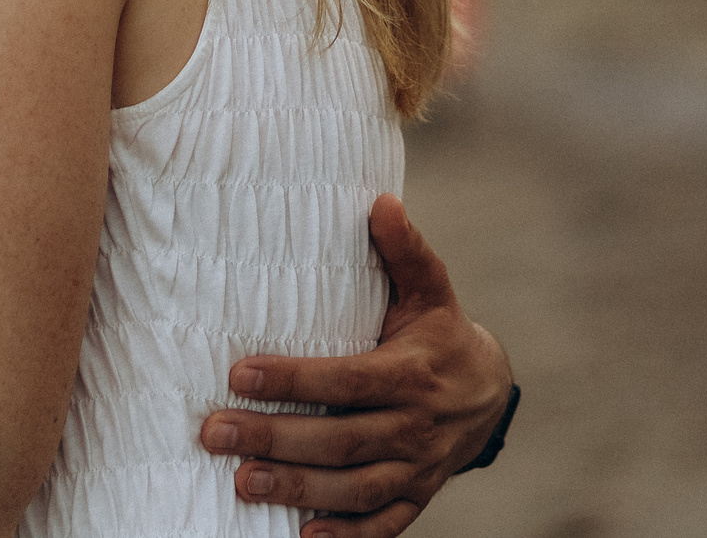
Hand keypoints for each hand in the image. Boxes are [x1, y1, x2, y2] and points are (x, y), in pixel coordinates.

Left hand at [199, 195, 512, 537]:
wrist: (491, 390)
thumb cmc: (439, 331)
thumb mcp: (431, 289)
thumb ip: (404, 250)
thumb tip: (380, 202)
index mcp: (413, 373)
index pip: (346, 379)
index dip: (295, 380)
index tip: (238, 374)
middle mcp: (416, 426)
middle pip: (341, 440)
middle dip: (275, 439)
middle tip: (215, 434)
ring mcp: (418, 467)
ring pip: (355, 487)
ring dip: (298, 489)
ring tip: (242, 483)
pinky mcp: (418, 495)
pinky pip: (384, 523)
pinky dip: (348, 536)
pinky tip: (303, 537)